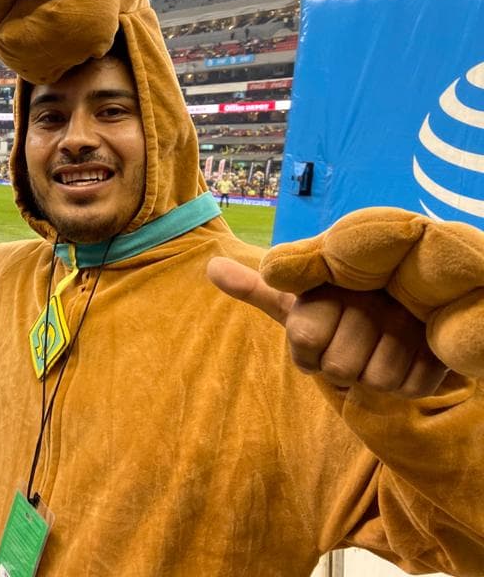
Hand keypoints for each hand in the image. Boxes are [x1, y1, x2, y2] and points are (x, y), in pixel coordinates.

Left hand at [207, 257, 448, 398]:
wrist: (406, 305)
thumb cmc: (337, 307)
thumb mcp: (295, 298)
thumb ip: (258, 287)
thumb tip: (211, 267)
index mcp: (331, 283)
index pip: (302, 338)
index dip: (307, 347)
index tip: (321, 327)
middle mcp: (371, 295)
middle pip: (339, 367)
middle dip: (341, 364)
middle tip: (355, 338)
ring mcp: (411, 318)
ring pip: (376, 380)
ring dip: (375, 373)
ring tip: (382, 344)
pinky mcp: (443, 343)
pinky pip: (413, 387)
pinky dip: (408, 381)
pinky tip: (407, 355)